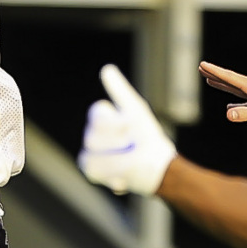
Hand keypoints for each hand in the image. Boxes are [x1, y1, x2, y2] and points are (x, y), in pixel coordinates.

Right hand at [78, 63, 176, 195]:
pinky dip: (112, 175)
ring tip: (131, 160)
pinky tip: (123, 178)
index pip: (97, 114)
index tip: (130, 126)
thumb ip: (119, 91)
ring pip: (93, 155)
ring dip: (118, 160)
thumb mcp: (136, 111)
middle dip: (117, 143)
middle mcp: (91, 133)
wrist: (157, 166)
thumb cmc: (146, 136)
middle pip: (93, 137)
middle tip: (132, 146)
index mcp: (100, 117)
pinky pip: (94, 171)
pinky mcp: (92, 171)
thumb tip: (106, 69)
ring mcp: (90, 152)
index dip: (114, 122)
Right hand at [200, 60, 246, 124]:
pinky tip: (230, 107)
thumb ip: (246, 113)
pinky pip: (242, 100)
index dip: (215, 71)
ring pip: (235, 88)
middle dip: (215, 74)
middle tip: (201, 67)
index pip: (229, 77)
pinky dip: (233, 101)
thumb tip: (228, 114)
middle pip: (230, 79)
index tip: (202, 64)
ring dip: (222, 84)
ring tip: (210, 80)